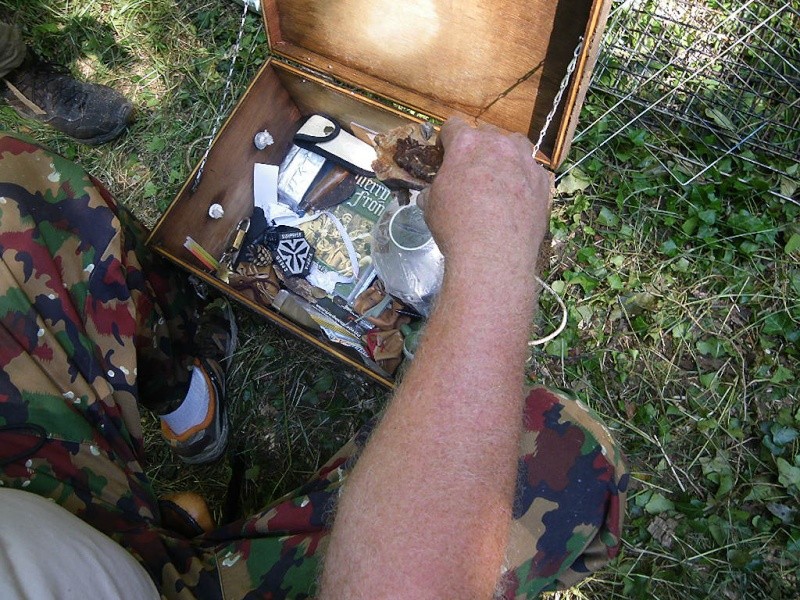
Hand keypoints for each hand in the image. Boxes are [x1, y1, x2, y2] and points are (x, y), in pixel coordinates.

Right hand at [421, 117, 550, 278]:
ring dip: (506, 155)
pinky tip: (517, 198)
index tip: (446, 154)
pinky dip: (524, 178)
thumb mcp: (431, 207)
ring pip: (515, 144)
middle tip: (472, 172)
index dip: (448, 140)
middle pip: (487, 132)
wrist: (493, 255)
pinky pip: (532, 170)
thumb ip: (435, 191)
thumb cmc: (456, 228)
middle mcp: (498, 145)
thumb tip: (433, 194)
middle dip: (478, 148)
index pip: (454, 126)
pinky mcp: (542, 181)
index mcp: (466, 145)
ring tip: (499, 178)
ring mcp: (525, 161)